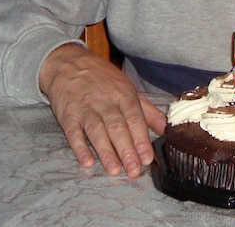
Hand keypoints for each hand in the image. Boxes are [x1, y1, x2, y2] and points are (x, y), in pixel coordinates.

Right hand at [38, 43, 166, 176]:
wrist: (68, 63)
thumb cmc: (102, 79)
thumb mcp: (128, 89)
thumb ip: (148, 111)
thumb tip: (167, 129)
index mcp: (124, 95)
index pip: (134, 118)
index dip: (140, 138)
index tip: (147, 157)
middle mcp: (105, 102)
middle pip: (117, 127)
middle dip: (126, 150)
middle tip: (133, 170)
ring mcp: (85, 108)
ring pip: (97, 131)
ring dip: (105, 151)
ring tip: (113, 170)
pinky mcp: (67, 115)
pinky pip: (73, 132)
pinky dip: (79, 147)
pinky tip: (86, 161)